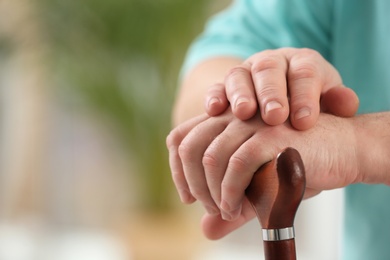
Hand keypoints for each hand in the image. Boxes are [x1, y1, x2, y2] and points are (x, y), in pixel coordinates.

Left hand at [166, 109, 359, 238]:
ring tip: (229, 210)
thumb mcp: (257, 187)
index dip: (177, 169)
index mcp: (225, 120)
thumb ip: (231, 205)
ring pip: (210, 158)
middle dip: (193, 184)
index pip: (181, 137)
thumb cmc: (296, 166)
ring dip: (212, 193)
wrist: (342, 150)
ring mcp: (253, 122)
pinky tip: (240, 207)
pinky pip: (237, 164)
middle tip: (212, 209)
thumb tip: (206, 231)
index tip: (189, 198)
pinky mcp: (272, 135)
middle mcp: (234, 115)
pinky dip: (231, 192)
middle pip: (190, 147)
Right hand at [205, 48, 358, 129]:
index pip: (305, 72)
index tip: (304, 122)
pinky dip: (214, 96)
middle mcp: (271, 62)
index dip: (304, 95)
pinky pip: (216, 87)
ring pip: (239, 74)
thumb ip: (338, 104)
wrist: (282, 105)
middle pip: (269, 68)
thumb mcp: (328, 105)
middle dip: (271, 92)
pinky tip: (214, 111)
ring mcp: (246, 73)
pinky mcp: (225, 87)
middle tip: (274, 117)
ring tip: (244, 113)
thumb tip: (346, 103)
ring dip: (240, 93)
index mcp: (301, 63)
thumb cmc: (307, 108)